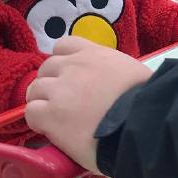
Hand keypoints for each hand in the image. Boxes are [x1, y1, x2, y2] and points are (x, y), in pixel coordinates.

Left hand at [25, 37, 151, 171]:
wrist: (143, 126)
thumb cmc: (147, 103)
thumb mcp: (134, 74)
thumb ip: (116, 73)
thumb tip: (114, 88)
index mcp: (95, 54)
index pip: (64, 45)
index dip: (64, 62)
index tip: (71, 79)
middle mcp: (73, 66)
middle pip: (46, 68)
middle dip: (52, 85)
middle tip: (65, 104)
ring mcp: (60, 89)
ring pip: (35, 90)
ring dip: (43, 103)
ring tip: (58, 121)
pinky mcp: (51, 114)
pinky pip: (31, 113)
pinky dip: (38, 123)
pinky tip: (52, 132)